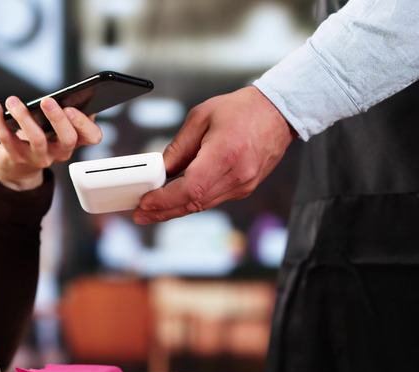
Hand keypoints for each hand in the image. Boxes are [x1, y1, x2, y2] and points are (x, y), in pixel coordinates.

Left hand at [0, 96, 101, 190]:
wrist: (18, 165)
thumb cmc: (42, 137)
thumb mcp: (58, 126)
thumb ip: (66, 113)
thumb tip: (67, 95)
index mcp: (75, 140)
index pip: (92, 136)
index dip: (84, 123)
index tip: (70, 108)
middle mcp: (61, 152)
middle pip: (67, 139)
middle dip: (57, 118)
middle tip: (46, 101)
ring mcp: (40, 157)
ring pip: (37, 140)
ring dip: (24, 117)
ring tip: (13, 101)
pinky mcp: (18, 157)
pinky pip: (8, 139)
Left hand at [132, 86, 295, 223]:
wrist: (278, 113)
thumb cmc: (243, 109)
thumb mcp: (201, 117)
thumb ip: (179, 147)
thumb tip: (161, 169)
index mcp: (225, 154)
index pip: (190, 189)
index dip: (165, 200)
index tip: (145, 202)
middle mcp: (237, 175)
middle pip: (194, 203)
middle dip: (163, 211)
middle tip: (140, 214)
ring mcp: (243, 185)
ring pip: (202, 205)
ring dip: (175, 209)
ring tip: (151, 210)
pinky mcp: (244, 188)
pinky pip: (213, 199)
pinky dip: (192, 201)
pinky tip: (175, 200)